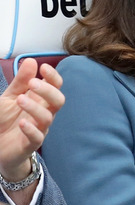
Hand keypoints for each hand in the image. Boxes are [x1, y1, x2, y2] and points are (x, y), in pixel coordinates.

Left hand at [0, 58, 63, 181]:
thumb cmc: (6, 119)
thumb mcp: (10, 96)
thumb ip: (21, 81)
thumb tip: (32, 60)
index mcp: (41, 100)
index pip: (56, 86)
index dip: (53, 77)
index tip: (44, 68)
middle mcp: (44, 113)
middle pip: (58, 101)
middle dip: (48, 91)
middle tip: (32, 84)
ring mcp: (39, 129)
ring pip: (47, 118)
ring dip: (35, 108)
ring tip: (19, 100)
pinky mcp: (30, 144)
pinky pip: (37, 137)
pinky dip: (30, 129)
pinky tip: (21, 122)